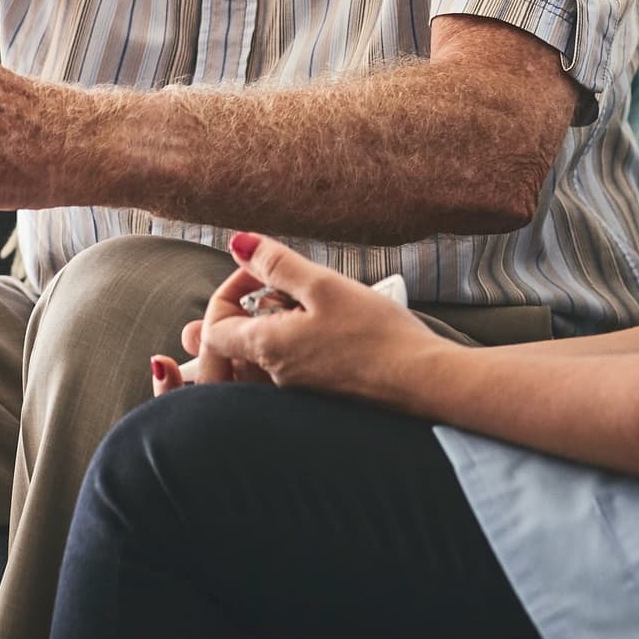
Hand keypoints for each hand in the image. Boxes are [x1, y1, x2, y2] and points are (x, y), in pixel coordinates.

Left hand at [158, 233, 447, 405]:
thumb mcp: (324, 285)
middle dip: (248, 305)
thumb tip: (238, 244)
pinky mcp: (321, 393)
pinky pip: (289, 366)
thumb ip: (277, 264)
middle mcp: (275, 376)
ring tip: (305, 300)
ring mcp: (298, 389)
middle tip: (279, 283)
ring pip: (263, 353)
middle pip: (235, 342)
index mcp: (268, 348)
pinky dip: (294, 340)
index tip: (261, 270)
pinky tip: (327, 324)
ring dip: (273, 321)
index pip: (213, 327)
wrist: (424, 383)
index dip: (228, 290)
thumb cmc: (378, 336)